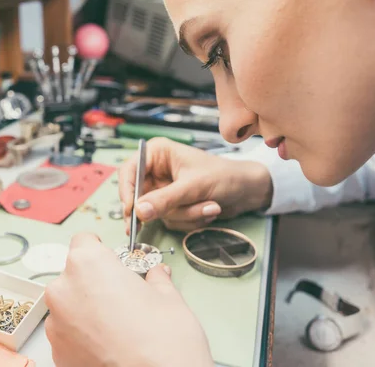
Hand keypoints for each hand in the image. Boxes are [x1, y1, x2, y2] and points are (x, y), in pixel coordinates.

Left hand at [45, 233, 213, 366]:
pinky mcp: (56, 353)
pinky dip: (82, 334)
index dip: (101, 250)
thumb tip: (156, 275)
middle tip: (122, 296)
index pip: (84, 241)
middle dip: (95, 281)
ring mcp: (56, 323)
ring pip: (69, 304)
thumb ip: (155, 279)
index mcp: (88, 264)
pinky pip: (67, 332)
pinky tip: (108, 344)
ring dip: (87, 308)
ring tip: (117, 326)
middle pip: (75, 273)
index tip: (113, 261)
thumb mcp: (169, 298)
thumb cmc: (164, 343)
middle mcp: (63, 290)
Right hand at [119, 138, 272, 232]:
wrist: (248, 190)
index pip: (128, 171)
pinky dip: (188, 220)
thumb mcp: (193, 187)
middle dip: (164, 209)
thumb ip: (164, 200)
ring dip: (183, 215)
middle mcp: (156, 170)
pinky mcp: (172, 205)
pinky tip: (207, 211)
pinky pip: (169, 219)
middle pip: (140, 197)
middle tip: (172, 216)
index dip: (127, 192)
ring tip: (208, 207)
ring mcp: (164, 190)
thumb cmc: (224, 176)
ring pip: (157, 212)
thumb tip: (138, 212)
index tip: (132, 211)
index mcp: (157, 153)